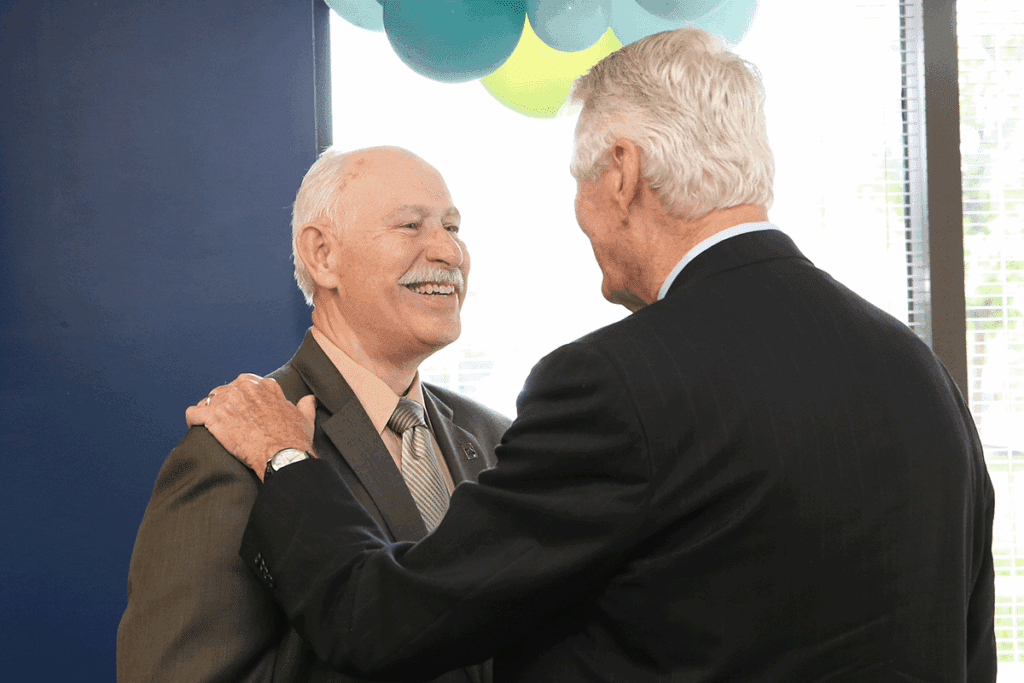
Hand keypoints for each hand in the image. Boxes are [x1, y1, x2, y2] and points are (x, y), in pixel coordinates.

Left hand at [185, 374, 315, 480]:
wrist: (282, 456)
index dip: (241, 398)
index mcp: (265, 386)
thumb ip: (305, 405)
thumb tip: (309, 400)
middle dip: (224, 403)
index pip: (244, 383)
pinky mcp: (214, 417)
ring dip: (208, 411)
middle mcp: (244, 388)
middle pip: (225, 391)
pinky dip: (193, 419)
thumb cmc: (294, 439)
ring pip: (209, 400)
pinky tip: (196, 426)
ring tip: (210, 424)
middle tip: (227, 420)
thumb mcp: (305, 418)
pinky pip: (193, 412)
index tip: (242, 409)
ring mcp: (228, 401)